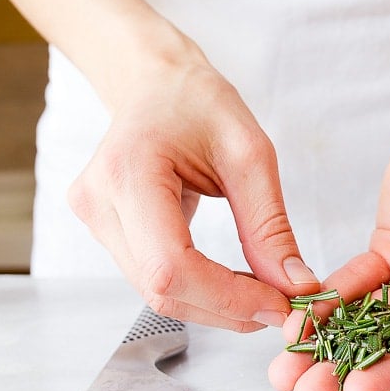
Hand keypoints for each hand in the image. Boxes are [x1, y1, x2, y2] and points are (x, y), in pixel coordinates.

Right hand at [68, 42, 319, 328]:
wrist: (155, 82)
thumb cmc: (199, 103)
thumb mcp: (249, 154)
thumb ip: (269, 225)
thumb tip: (294, 288)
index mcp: (128, 172)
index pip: (170, 265)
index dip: (226, 298)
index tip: (278, 304)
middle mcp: (98, 202)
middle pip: (161, 287)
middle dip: (226, 308)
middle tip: (280, 305)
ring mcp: (95, 219)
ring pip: (155, 292)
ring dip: (213, 304)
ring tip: (261, 291)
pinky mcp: (103, 230)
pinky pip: (151, 278)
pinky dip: (196, 289)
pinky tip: (230, 280)